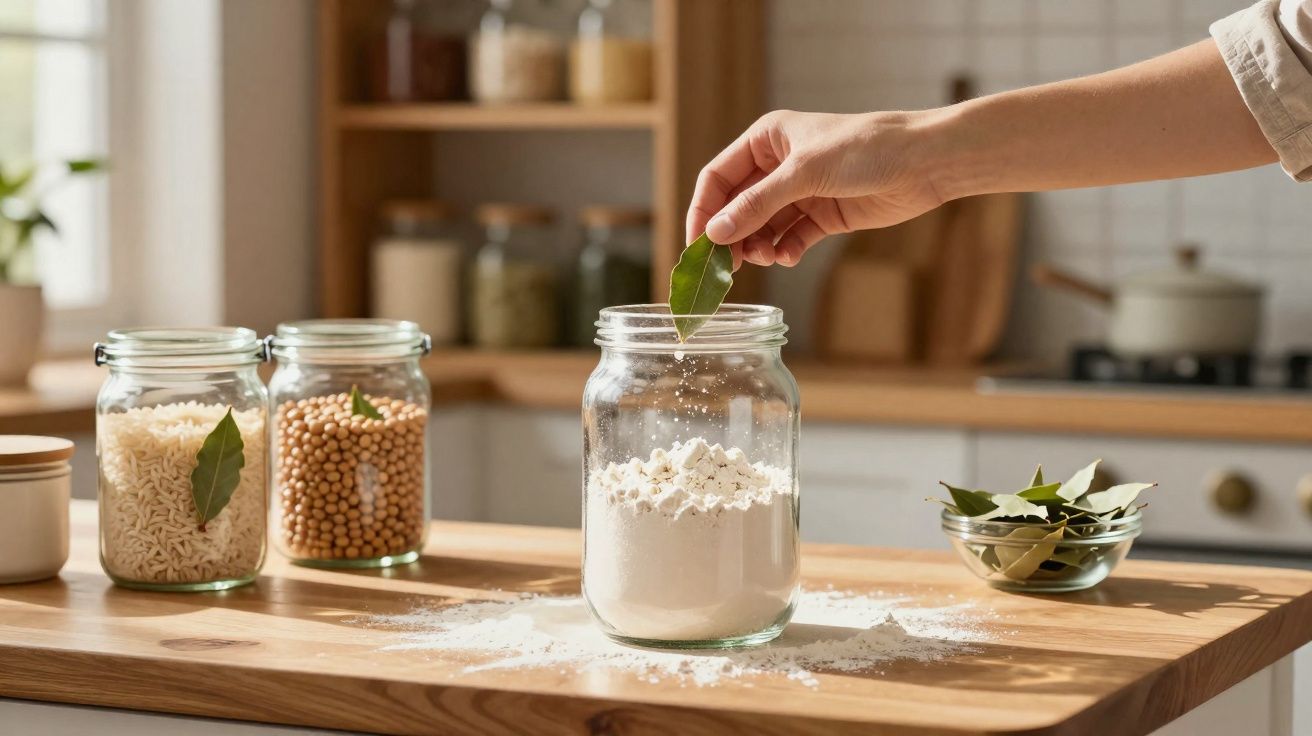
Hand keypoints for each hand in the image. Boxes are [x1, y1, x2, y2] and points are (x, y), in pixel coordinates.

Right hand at [685, 110, 946, 268]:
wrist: (924, 162)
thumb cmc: (865, 149)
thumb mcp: (805, 173)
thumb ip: (758, 205)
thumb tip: (716, 234)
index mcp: (766, 140)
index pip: (717, 179)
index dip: (704, 212)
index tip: (697, 247)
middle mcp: (778, 166)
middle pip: (737, 207)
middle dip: (731, 236)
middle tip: (727, 267)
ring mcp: (801, 192)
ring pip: (762, 227)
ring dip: (758, 246)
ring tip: (766, 258)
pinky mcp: (823, 215)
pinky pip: (790, 238)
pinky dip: (785, 250)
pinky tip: (788, 257)